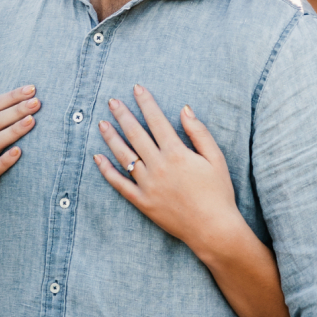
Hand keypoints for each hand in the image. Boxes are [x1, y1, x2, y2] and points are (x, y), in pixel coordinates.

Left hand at [94, 85, 242, 259]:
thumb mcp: (215, 158)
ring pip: (124, 156)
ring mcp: (148, 185)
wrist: (213, 228)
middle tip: (112, 101)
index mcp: (177, 153)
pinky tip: (98, 158)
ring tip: (102, 124)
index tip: (137, 88)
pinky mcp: (142, 202)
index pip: (157, 121)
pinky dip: (107, 171)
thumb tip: (184, 109)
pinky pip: (120, 184)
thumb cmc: (219, 193)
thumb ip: (199, 132)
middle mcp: (158, 166)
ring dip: (111, 138)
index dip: (146, 103)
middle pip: (136, 134)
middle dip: (123, 115)